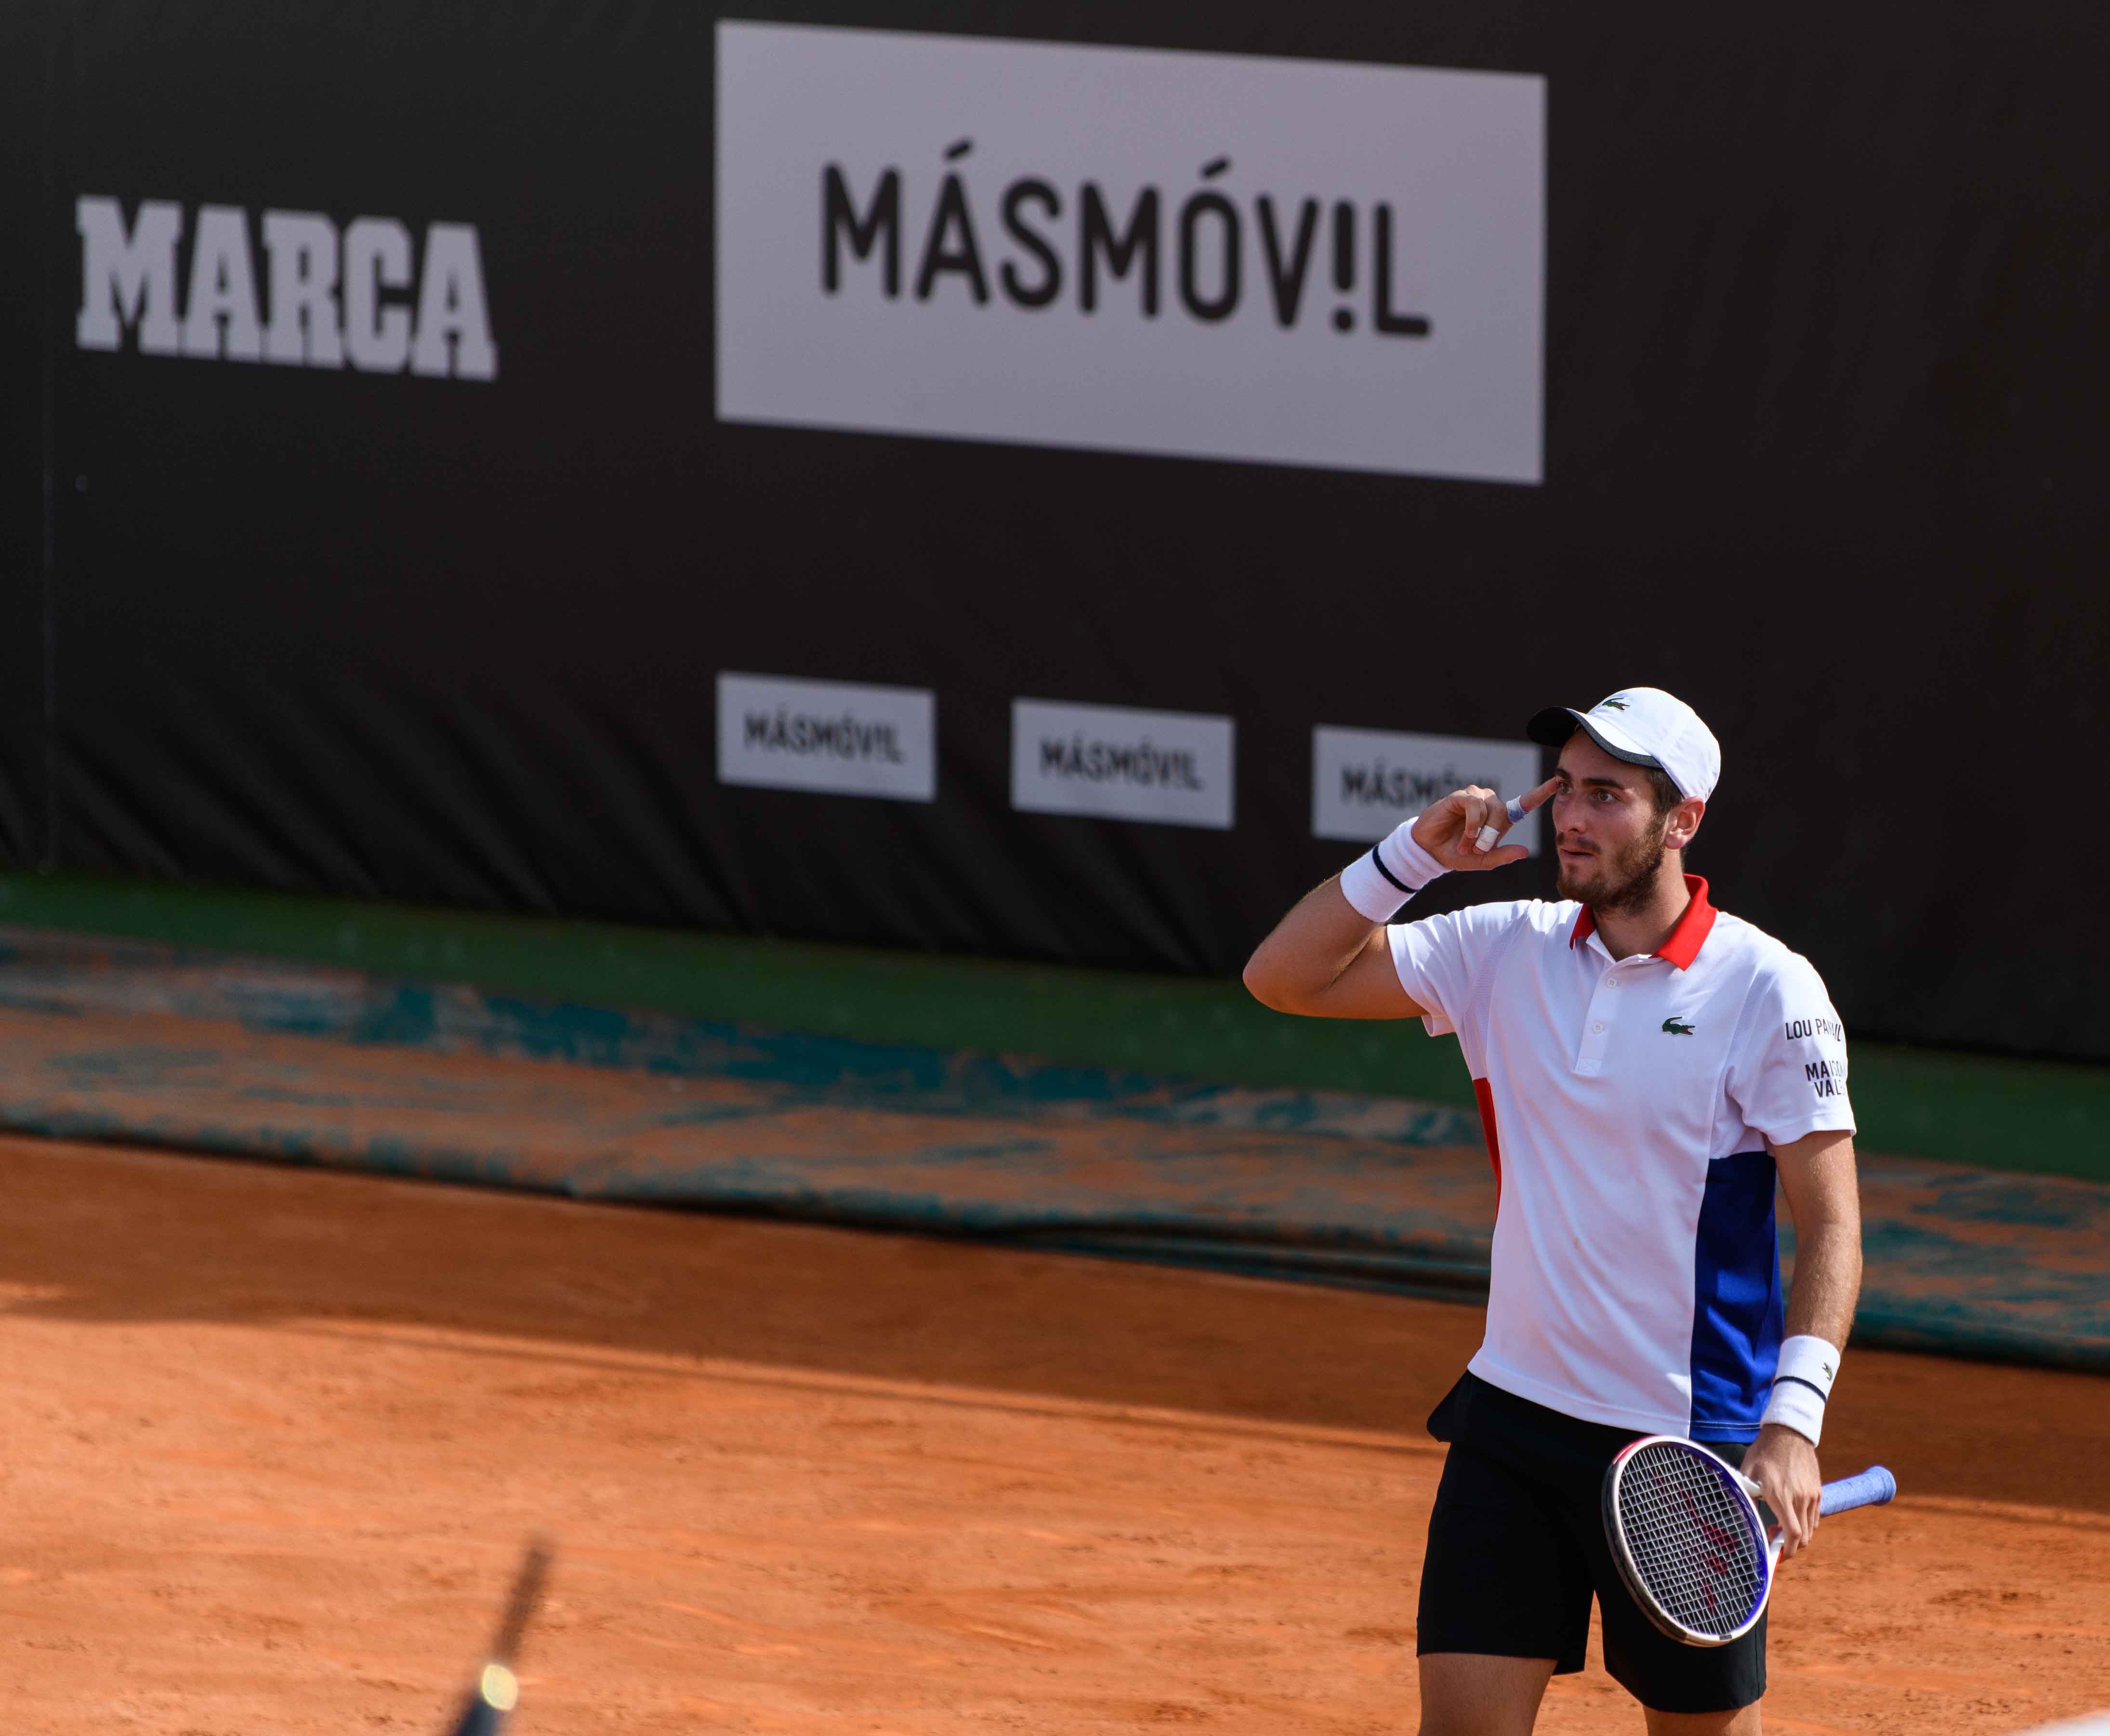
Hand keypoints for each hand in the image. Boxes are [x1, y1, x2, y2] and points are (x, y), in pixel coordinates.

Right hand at [1411, 776, 1558, 870]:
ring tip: (1467, 844)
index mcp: (1500, 818)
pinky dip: (1472, 823)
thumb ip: (1502, 856)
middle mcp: (1489, 804)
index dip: (1541, 792)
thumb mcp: (1482, 861)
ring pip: (1490, 808)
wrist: (1430, 851)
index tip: (1558, 782)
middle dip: (1493, 834)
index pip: (1524, 802)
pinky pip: (1474, 805)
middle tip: (1478, 849)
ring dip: (1480, 831)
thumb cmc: (1456, 854)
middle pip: (1504, 811)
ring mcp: (1474, 798)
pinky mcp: (1460, 797)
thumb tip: (1525, 852)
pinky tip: (1465, 835)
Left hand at [1743, 1423, 1821, 1560]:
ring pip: (1810, 1529)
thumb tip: (1744, 1518)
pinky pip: (1814, 1517)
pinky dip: (1804, 1524)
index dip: (1785, 1551)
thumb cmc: (1764, 1452)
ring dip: (1797, 1535)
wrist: (1788, 1433)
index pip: (1791, 1534)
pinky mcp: (1818, 1491)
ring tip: (1779, 1524)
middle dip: (1789, 1546)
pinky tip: (1790, 1514)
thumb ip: (1747, 1496)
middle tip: (1772, 1537)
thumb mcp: (1748, 1473)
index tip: (1776, 1555)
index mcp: (1781, 1495)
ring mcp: (1812, 1495)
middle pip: (1803, 1537)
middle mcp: (1800, 1498)